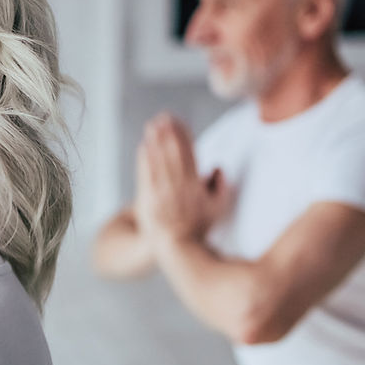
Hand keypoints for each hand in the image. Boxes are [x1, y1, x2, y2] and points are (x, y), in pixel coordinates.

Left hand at [133, 114, 232, 244]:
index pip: (190, 154)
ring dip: (156, 141)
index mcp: (197, 187)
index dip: (184, 135)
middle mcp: (180, 188)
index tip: (178, 120)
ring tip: (153, 125)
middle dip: (169, 133)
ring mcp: (163, 194)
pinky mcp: (147, 200)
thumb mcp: (218, 209)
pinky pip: (146, 175)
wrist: (175, 247)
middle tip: (163, 117)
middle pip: (174, 154)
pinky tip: (143, 146)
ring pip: (160, 161)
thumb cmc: (197, 227)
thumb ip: (221, 187)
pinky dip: (145, 159)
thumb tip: (217, 167)